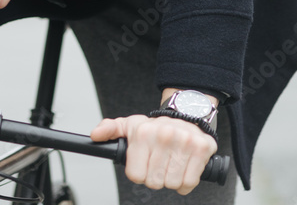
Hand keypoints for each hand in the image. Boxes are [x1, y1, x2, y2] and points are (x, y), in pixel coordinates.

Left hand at [90, 113, 216, 195]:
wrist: (187, 113)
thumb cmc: (156, 126)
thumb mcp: (131, 125)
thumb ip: (110, 130)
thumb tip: (95, 135)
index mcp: (143, 132)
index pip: (135, 175)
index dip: (139, 173)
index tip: (144, 163)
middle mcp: (164, 135)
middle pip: (154, 182)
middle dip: (155, 177)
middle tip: (159, 163)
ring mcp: (184, 142)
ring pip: (172, 184)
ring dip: (171, 179)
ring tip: (171, 163)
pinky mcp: (201, 149)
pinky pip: (189, 183)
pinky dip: (186, 182)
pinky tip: (183, 167)